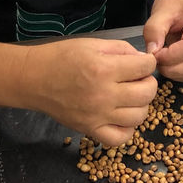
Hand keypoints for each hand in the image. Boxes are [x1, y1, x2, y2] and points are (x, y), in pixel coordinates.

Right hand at [24, 38, 156, 146]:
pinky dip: (127, 129)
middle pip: (147, 93)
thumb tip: (142, 58)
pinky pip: (120, 138)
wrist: (34, 79)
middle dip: (148, 82)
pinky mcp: (89, 130)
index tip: (142, 61)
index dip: (148, 61)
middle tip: (138, 78)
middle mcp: (104, 95)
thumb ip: (121, 49)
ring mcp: (98, 116)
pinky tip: (122, 116)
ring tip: (130, 96)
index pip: (145, 67)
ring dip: (140, 104)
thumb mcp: (93, 44)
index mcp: (105, 69)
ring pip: (139, 116)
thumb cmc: (62, 57)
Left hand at [143, 0, 182, 82]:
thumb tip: (152, 51)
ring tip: (160, 60)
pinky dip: (179, 73)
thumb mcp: (162, 9)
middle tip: (154, 60)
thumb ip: (154, 29)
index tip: (153, 53)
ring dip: (174, 73)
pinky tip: (168, 62)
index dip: (168, 56)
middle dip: (170, 68)